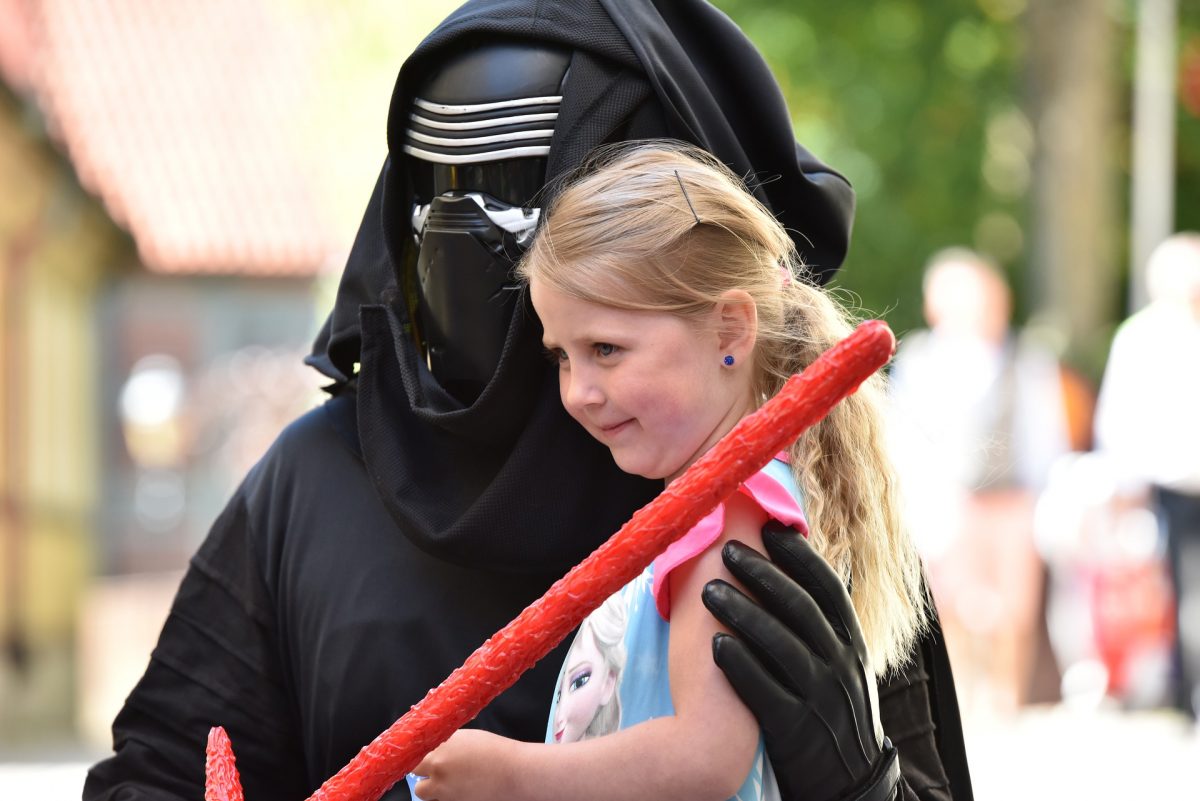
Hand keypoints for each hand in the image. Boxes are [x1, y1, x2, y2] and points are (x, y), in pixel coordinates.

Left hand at [412, 729, 516, 800]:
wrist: (515, 773)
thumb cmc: (496, 752)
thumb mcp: (467, 738)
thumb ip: (447, 745)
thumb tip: (435, 750)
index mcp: (438, 753)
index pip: (414, 761)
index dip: (421, 763)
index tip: (425, 764)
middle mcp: (438, 774)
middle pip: (418, 785)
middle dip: (426, 782)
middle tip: (439, 777)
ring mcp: (446, 794)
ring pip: (430, 798)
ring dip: (436, 793)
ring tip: (453, 786)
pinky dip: (449, 799)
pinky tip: (463, 792)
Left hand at [702, 522, 900, 800]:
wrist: (850, 783)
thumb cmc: (830, 710)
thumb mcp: (839, 664)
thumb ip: (818, 625)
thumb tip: (784, 570)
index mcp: (851, 642)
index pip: (828, 588)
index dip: (799, 556)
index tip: (770, 528)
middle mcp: (841, 665)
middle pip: (802, 609)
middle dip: (763, 575)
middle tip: (727, 550)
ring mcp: (822, 698)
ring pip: (784, 646)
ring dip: (745, 614)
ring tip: (709, 590)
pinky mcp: (797, 730)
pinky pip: (768, 693)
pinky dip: (743, 667)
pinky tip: (716, 645)